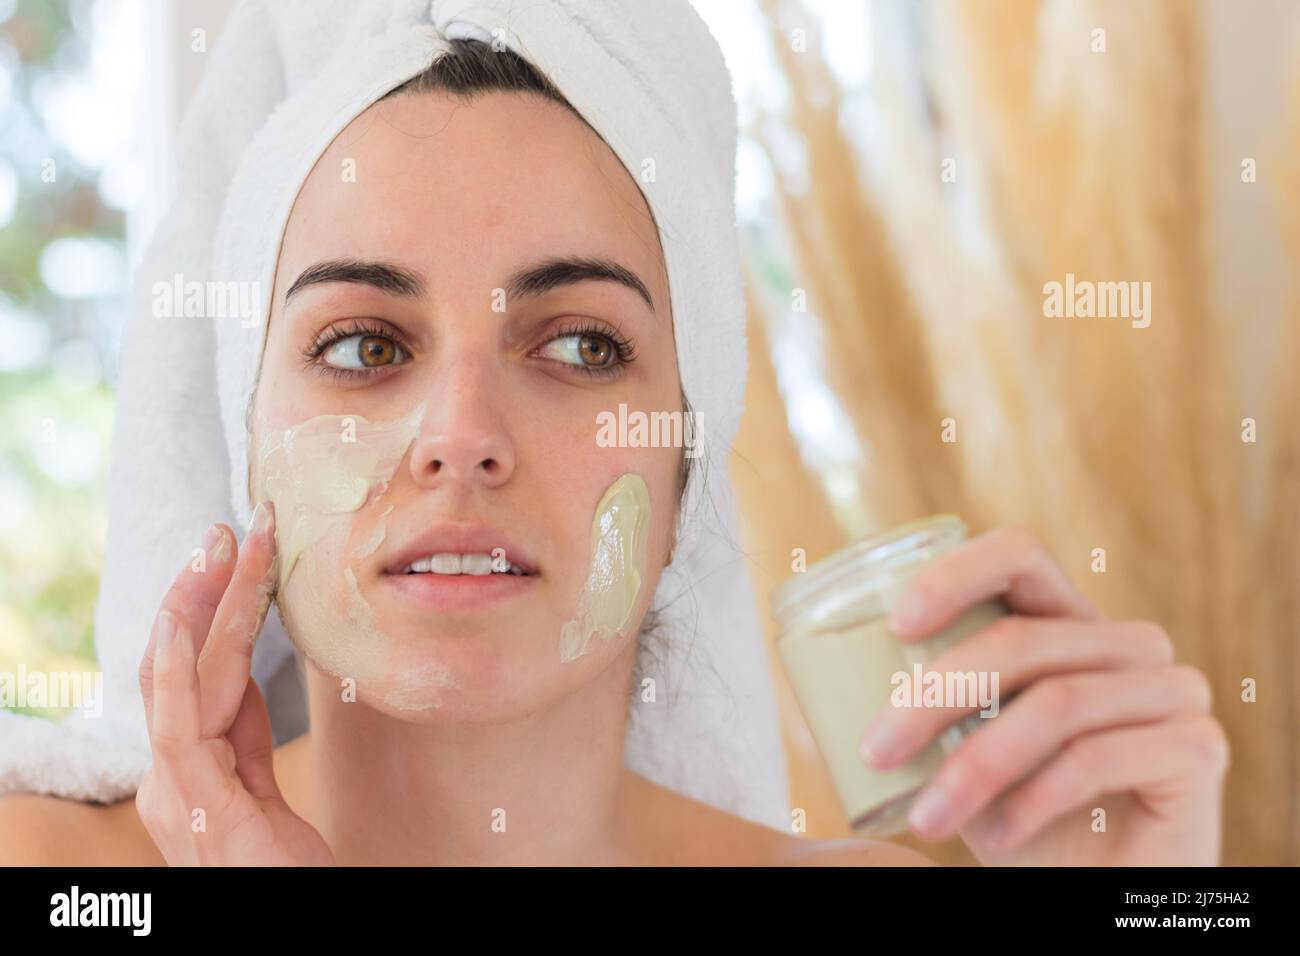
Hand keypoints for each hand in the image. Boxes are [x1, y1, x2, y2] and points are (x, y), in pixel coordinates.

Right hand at [135, 502, 334, 865]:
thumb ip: (242, 742)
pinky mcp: (198, 806)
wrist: (295, 920)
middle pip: (177, 666)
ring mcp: (177, 794)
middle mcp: (171, 778)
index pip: (192, 675)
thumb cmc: (282, 872)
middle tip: (226, 529)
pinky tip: (178, 621)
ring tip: (220, 546)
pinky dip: (172, 669)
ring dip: (202, 606)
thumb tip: (240, 685)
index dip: (209, 614)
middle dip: (199, 593)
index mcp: (187, 771)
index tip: (234, 559)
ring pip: (182, 677)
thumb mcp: (263, 792)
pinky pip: (176, 726)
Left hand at [858, 527, 1228, 865]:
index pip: (1017, 554)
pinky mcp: (1197, 746)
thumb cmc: (1020, 810)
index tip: (895, 623)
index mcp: (1066, 621)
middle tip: (877, 749)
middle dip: (935, 695)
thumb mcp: (963, 745)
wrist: (1101, 888)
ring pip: (1054, 704)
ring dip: (973, 767)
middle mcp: (1125, 642)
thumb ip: (928, 699)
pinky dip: (1031, 800)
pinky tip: (996, 834)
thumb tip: (821, 673)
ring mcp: (1171, 688)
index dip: (954, 574)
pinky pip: (1097, 757)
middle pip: (1022, 637)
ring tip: (927, 818)